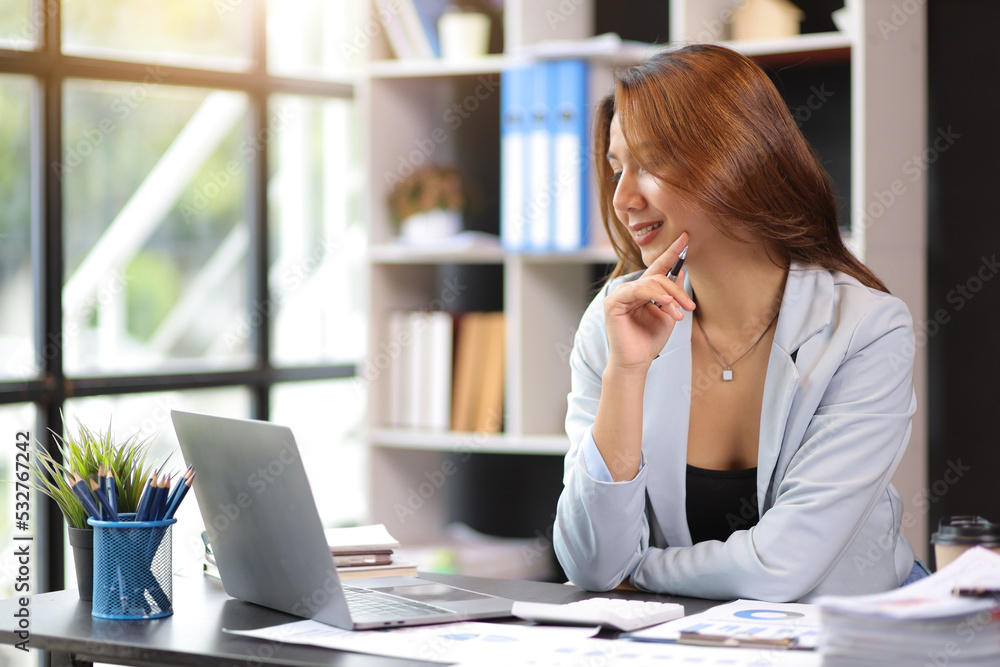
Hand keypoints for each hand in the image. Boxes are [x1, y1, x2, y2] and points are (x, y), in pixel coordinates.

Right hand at [603, 233, 696, 371]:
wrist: (636, 362)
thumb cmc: (650, 340)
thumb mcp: (669, 314)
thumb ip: (673, 294)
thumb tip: (681, 272)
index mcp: (643, 291)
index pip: (659, 267)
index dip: (672, 252)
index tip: (686, 237)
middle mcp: (631, 289)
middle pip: (658, 276)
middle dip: (677, 290)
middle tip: (690, 307)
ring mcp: (620, 294)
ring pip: (650, 283)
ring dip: (669, 297)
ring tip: (679, 314)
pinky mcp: (613, 302)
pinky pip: (637, 291)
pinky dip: (653, 295)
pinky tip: (665, 304)